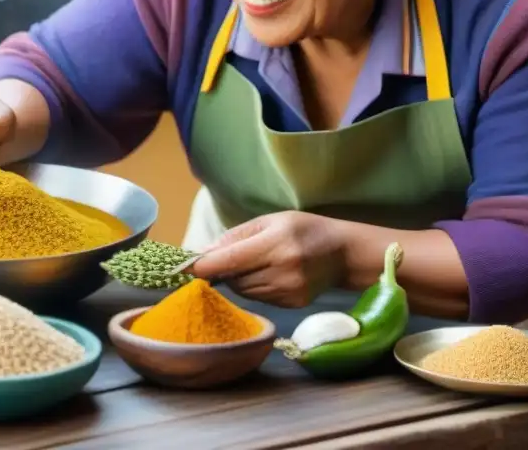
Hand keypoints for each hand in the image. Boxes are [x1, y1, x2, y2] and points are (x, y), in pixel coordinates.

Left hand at [190, 212, 346, 307]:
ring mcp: (288, 291)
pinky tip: (268, 274)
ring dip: (238, 279)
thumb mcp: (271, 221)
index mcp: (276, 244)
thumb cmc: (305, 229)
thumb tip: (203, 253)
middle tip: (224, 258)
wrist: (343, 253)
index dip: (204, 266)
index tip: (184, 267)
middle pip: (234, 278)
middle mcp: (283, 271)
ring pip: (243, 290)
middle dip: (223, 269)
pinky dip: (254, 287)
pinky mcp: (291, 305)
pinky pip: (258, 298)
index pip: (230, 260)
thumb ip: (237, 236)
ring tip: (255, 262)